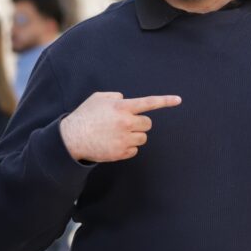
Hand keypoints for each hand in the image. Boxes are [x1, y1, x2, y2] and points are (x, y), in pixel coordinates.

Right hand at [60, 92, 181, 162]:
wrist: (72, 138)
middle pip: (147, 124)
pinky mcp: (121, 153)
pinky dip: (128, 148)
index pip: (148, 103)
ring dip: (134, 136)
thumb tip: (126, 100)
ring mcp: (124, 139)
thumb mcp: (98, 98)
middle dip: (139, 124)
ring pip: (143, 138)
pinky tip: (114, 144)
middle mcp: (126, 122)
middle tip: (125, 124)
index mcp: (122, 107)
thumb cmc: (85, 116)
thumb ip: (116, 97)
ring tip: (118, 135)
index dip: (165, 101)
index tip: (179, 100)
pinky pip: (135, 150)